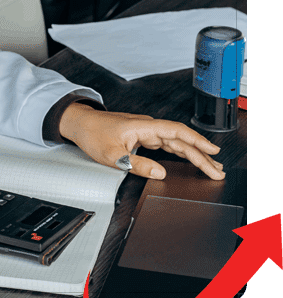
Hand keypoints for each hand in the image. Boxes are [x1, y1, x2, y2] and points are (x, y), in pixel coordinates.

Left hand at [59, 104, 223, 179]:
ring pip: (176, 142)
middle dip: (201, 155)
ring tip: (210, 167)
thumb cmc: (92, 134)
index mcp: (143, 127)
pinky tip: (190, 158)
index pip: (177, 132)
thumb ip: (137, 165)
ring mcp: (146, 131)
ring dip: (193, 154)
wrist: (80, 124)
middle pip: (181, 140)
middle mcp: (148, 127)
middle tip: (217, 170)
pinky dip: (180, 152)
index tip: (213, 152)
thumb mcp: (112, 155)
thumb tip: (160, 173)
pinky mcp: (142, 136)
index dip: (197, 142)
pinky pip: (167, 143)